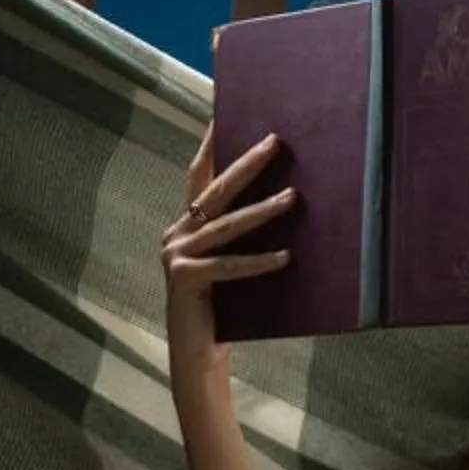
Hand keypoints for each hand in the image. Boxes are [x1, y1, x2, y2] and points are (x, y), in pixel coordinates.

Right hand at [162, 126, 295, 382]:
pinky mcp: (183, 280)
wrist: (197, 357)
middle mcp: (175, 235)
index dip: (210, 143)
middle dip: (246, 164)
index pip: (198, 175)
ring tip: (293, 197)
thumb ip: (239, 234)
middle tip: (275, 142)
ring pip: (226, 226)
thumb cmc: (222, 310)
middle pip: (215, 191)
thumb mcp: (230, 263)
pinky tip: (285, 257)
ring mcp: (175, 257)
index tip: (223, 111)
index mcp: (185, 226)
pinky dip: (258, 262)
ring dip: (262, 210)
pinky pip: (228, 266)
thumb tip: (286, 197)